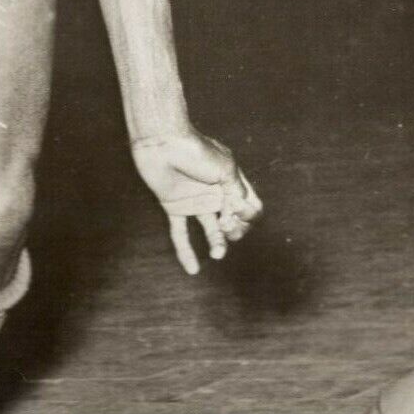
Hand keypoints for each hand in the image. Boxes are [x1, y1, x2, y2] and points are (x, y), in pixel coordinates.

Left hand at [131, 131, 263, 275]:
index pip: (250, 206)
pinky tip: (193, 270)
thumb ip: (237, 191)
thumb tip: (245, 214)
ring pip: (212, 231)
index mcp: (231, 182)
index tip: (236, 208)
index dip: (249, 214)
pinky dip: (186, 252)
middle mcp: (215, 194)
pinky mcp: (175, 208)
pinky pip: (181, 235)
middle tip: (224, 223)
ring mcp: (196, 202)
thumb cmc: (196, 150)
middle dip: (235, 228)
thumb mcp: (225, 168)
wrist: (162, 142)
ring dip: (218, 243)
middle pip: (234, 222)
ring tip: (218, 253)